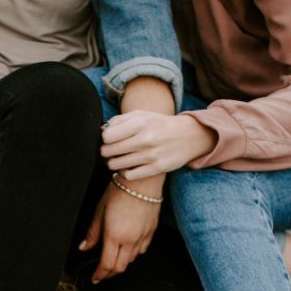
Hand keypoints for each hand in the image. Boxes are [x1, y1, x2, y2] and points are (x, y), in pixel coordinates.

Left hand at [79, 179, 162, 283]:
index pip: (106, 264)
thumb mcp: (100, 210)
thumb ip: (92, 233)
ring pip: (131, 259)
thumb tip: (84, 247)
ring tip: (113, 260)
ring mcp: (143, 236)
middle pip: (120, 267)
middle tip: (102, 273)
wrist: (142, 180)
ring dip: (121, 263)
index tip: (95, 278)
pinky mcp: (151, 231)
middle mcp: (130, 240)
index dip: (100, 274)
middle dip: (110, 273)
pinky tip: (128, 249)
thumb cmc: (120, 190)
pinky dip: (134, 254)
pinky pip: (142, 249)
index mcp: (114, 236)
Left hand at [101, 111, 215, 179]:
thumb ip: (120, 120)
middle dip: (105, 151)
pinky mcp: (157, 168)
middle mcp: (145, 139)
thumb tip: (101, 130)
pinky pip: (129, 175)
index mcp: (140, 123)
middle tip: (109, 150)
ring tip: (117, 159)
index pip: (107, 136)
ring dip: (112, 162)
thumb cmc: (160, 124)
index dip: (104, 139)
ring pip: (116, 164)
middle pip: (108, 151)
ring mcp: (151, 155)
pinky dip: (124, 172)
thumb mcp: (142, 115)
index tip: (109, 139)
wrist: (189, 135)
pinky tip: (127, 167)